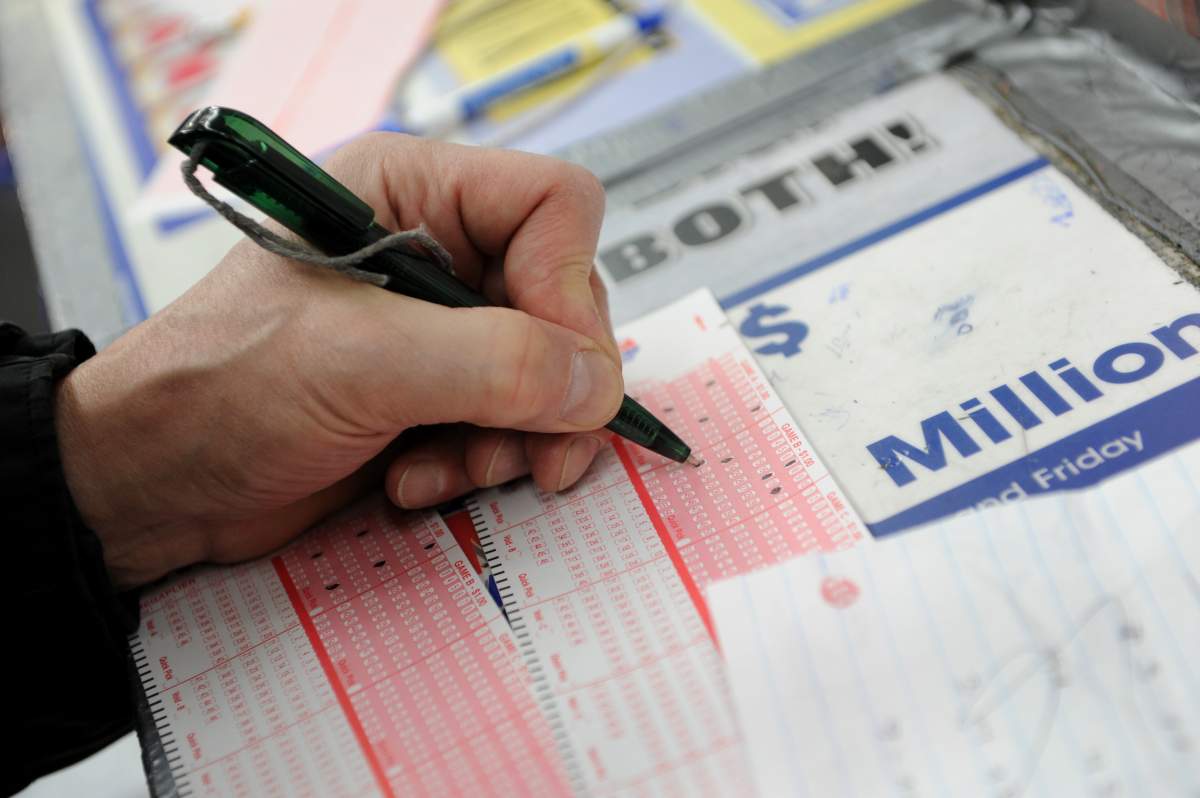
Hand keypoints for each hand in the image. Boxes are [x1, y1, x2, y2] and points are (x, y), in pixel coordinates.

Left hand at [55, 134, 622, 588]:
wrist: (155, 483)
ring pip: (549, 373)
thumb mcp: (360, 362)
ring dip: (516, 437)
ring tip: (452, 470)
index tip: (553, 370)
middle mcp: (438, 252)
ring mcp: (440, 329)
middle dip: (547, 387)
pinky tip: (418, 481)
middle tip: (521, 448)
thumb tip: (595, 384)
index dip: (569, 287)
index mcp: (413, 195)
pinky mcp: (437, 394)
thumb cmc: (219, 390)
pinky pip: (513, 423)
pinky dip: (483, 462)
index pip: (555, 208)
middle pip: (564, 300)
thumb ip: (493, 363)